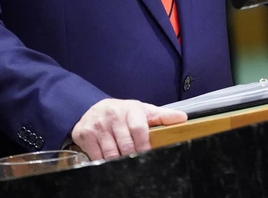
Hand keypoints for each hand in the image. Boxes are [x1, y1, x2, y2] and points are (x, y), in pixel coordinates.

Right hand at [71, 98, 187, 160]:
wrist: (93, 107)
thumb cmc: (123, 112)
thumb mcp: (143, 111)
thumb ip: (163, 116)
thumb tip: (183, 118)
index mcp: (130, 109)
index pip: (139, 129)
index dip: (144, 145)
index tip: (147, 154)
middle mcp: (112, 115)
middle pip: (126, 145)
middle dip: (132, 156)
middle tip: (136, 161)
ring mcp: (97, 125)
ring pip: (111, 153)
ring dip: (118, 161)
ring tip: (123, 161)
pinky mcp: (84, 134)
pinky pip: (96, 156)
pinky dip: (103, 161)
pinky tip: (108, 158)